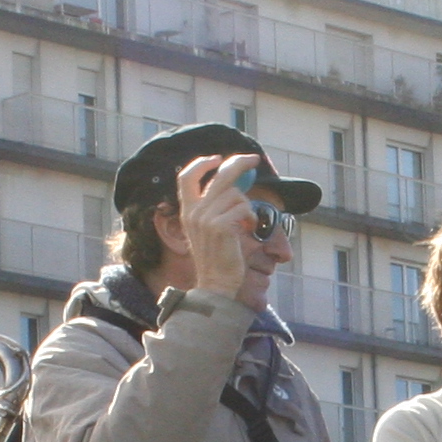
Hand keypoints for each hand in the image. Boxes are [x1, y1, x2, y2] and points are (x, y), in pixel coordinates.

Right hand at [176, 154, 263, 303]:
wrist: (216, 283)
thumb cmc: (217, 257)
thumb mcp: (207, 229)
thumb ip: (213, 207)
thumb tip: (233, 183)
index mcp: (187, 211)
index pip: (186, 176)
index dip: (202, 163)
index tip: (217, 158)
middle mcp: (194, 212)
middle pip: (218, 176)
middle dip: (239, 163)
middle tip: (255, 159)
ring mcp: (206, 219)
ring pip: (236, 194)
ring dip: (248, 206)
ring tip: (248, 222)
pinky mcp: (220, 227)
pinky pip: (243, 209)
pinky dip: (252, 217)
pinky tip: (249, 229)